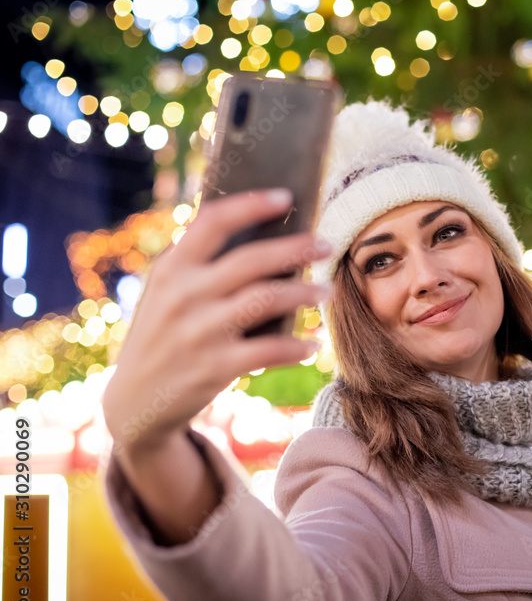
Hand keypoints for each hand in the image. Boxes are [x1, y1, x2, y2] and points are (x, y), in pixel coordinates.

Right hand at [102, 188, 332, 458]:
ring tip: (326, 290)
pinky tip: (313, 345)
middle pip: (251, 260)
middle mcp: (183, 295)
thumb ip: (199, 265)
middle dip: (296, 248)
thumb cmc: (163, 336)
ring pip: (266, 300)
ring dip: (303, 293)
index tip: (286, 197)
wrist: (135, 403)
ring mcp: (199, 332)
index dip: (251, 204)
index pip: (212, 221)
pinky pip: (269, 350)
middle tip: (327, 244)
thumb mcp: (165, 294)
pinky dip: (297, 347)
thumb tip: (260, 231)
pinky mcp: (214, 368)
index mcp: (172, 269)